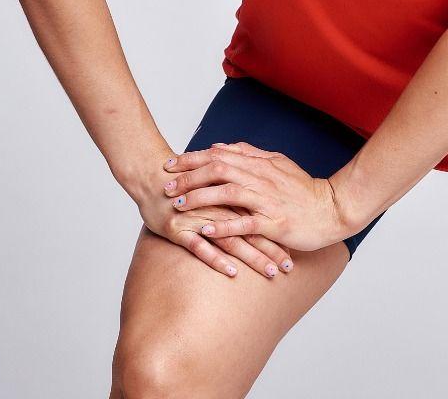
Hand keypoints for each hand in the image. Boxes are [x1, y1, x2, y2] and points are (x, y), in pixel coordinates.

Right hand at [132, 161, 295, 280]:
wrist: (150, 174)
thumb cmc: (183, 180)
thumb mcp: (213, 180)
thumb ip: (234, 186)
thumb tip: (254, 196)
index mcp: (228, 193)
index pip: (260, 214)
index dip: (277, 229)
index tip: (296, 245)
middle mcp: (218, 206)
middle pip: (250, 229)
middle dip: (271, 248)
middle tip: (289, 267)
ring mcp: (199, 218)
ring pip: (232, 240)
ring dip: (252, 257)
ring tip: (271, 272)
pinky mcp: (179, 229)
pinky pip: (200, 247)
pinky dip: (216, 259)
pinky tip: (232, 272)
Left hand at [163, 140, 350, 252]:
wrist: (332, 209)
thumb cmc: (304, 190)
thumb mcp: (277, 163)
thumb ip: (250, 154)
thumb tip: (221, 146)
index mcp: (260, 163)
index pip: (219, 155)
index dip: (192, 159)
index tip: (170, 164)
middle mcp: (261, 178)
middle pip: (218, 170)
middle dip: (189, 176)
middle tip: (165, 185)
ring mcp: (267, 200)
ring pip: (227, 193)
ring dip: (200, 198)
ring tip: (178, 205)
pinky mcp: (274, 222)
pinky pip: (245, 223)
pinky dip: (224, 225)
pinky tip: (206, 230)